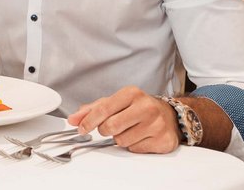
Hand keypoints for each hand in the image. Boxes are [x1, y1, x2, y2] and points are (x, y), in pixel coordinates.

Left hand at [67, 85, 181, 153]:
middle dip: (105, 130)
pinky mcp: (163, 140)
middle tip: (110, 127)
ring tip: (129, 129)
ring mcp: (156, 124)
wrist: (169, 115)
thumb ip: (92, 110)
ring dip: (120, 138)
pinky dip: (133, 145)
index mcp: (131, 93)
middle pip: (111, 127)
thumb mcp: (115, 102)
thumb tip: (73, 119)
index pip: (103, 109)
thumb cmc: (138, 107)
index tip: (81, 128)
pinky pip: (135, 149)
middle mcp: (146, 107)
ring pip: (122, 141)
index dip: (89, 121)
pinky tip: (140, 136)